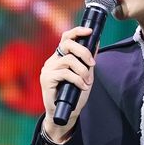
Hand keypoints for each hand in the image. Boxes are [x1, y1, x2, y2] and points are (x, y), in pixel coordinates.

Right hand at [39, 27, 95, 142]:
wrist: (66, 113)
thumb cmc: (74, 94)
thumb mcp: (85, 74)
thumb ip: (88, 60)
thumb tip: (96, 42)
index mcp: (60, 57)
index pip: (66, 37)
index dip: (77, 31)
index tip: (90, 31)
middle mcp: (52, 60)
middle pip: (67, 44)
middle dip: (83, 51)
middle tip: (92, 63)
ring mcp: (48, 69)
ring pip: (69, 60)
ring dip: (83, 70)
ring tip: (87, 81)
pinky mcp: (47, 79)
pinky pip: (66, 73)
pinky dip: (78, 79)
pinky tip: (82, 86)